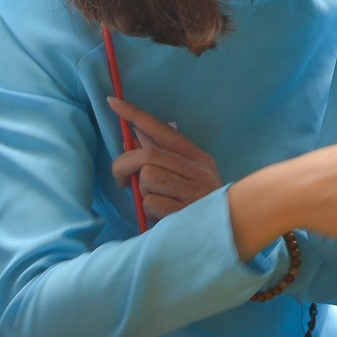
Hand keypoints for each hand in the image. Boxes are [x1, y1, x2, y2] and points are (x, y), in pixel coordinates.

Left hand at [108, 97, 221, 219]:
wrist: (224, 234)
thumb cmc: (195, 206)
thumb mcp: (183, 178)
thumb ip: (161, 158)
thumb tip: (133, 136)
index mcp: (199, 158)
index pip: (163, 130)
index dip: (136, 115)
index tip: (113, 102)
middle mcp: (201, 170)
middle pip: (149, 154)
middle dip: (125, 165)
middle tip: (121, 180)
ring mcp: (196, 190)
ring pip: (148, 177)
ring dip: (144, 192)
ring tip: (157, 201)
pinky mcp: (187, 211)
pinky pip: (151, 202)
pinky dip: (150, 209)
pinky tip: (163, 215)